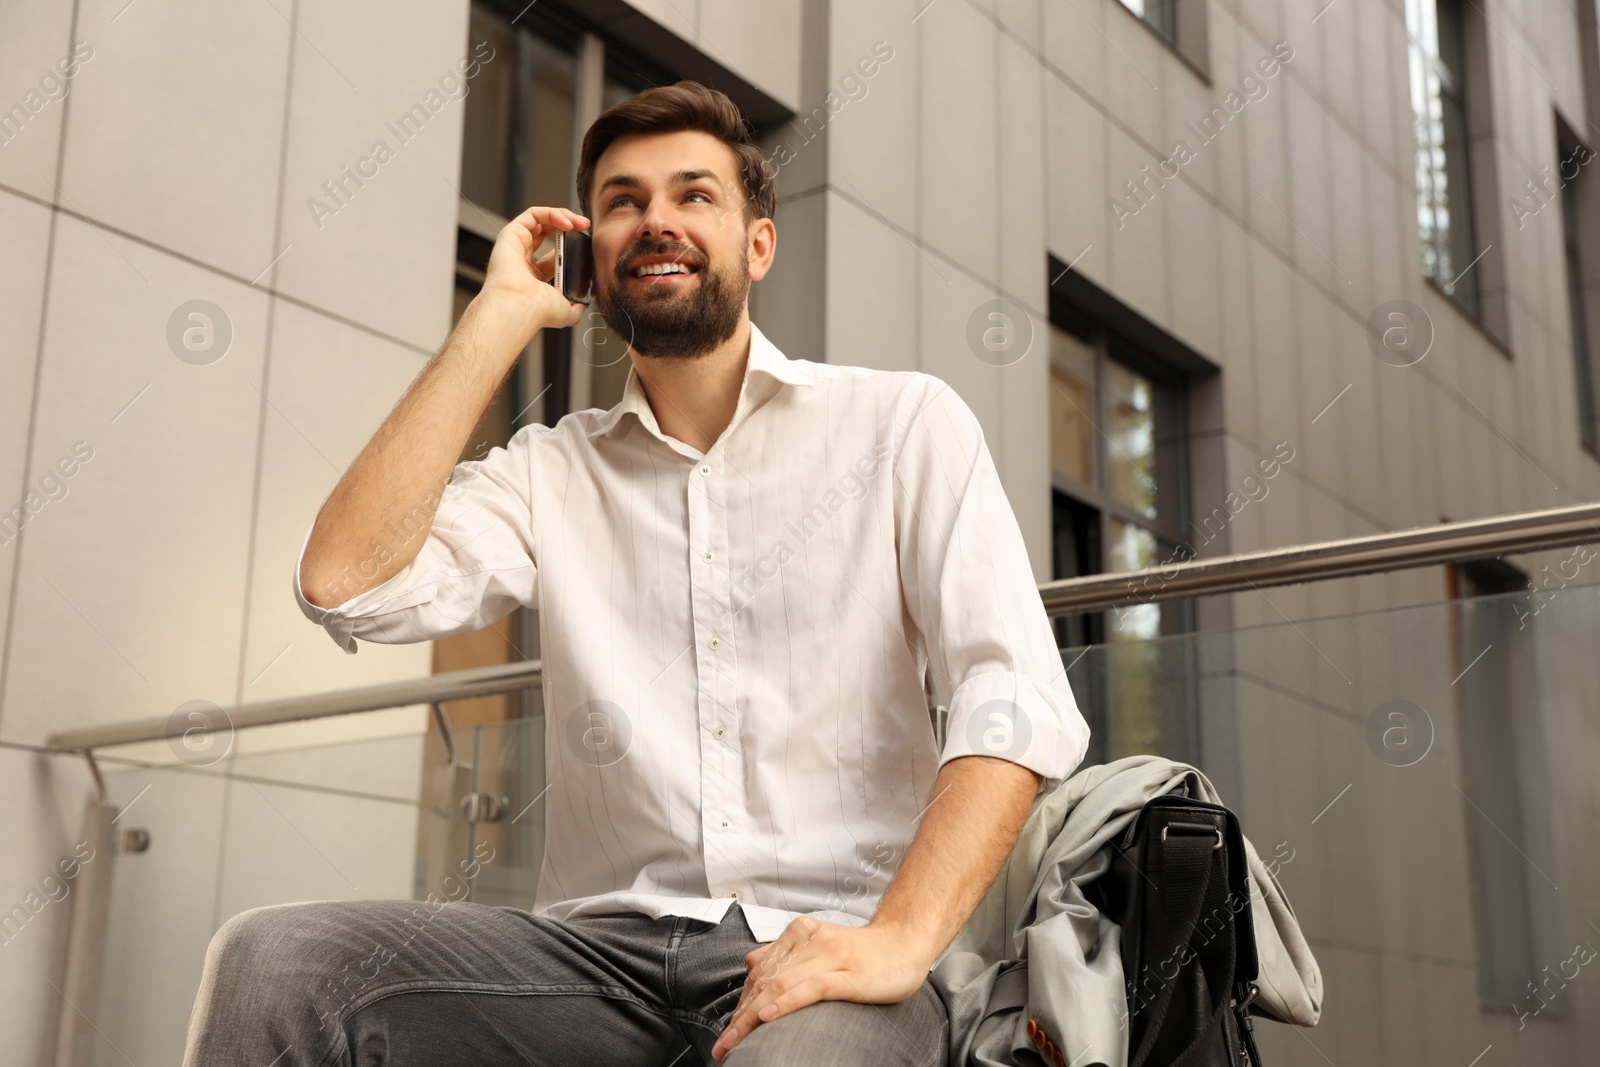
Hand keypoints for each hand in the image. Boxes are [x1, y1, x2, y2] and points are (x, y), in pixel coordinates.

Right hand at [475, 206, 589, 342]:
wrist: (522, 308)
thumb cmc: (538, 311)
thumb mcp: (566, 309)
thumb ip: (577, 305)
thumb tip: (584, 302)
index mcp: (534, 277)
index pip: (555, 254)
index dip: (572, 245)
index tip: (588, 246)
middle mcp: (523, 260)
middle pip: (548, 232)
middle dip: (570, 226)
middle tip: (586, 227)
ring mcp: (516, 246)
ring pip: (541, 220)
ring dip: (564, 216)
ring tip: (580, 223)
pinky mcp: (511, 234)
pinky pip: (533, 214)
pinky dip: (552, 213)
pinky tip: (567, 223)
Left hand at [710, 918, 932, 1060]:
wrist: (905, 943)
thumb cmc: (864, 952)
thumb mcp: (819, 947)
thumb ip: (786, 954)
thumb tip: (751, 963)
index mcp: (800, 935)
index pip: (760, 973)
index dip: (740, 1004)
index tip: (728, 1032)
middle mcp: (810, 942)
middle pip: (765, 980)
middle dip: (740, 1016)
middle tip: (724, 1044)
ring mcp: (830, 956)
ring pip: (781, 984)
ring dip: (753, 1015)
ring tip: (735, 1039)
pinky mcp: (849, 974)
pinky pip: (812, 987)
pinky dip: (786, 1002)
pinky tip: (769, 1015)